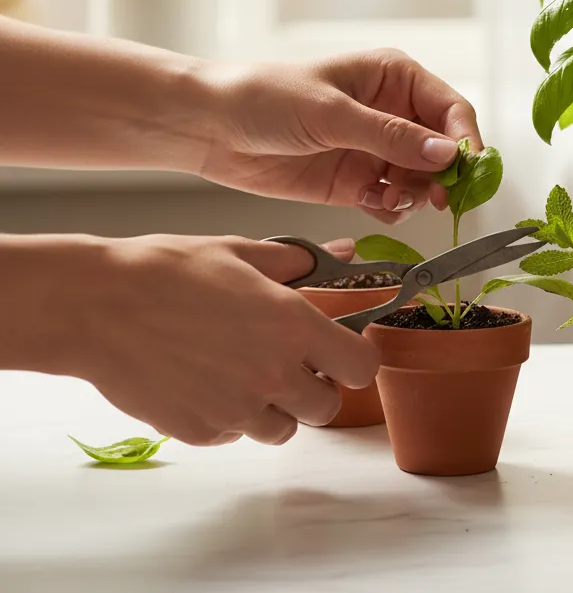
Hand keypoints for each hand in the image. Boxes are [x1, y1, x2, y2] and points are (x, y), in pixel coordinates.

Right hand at [72, 234, 378, 446]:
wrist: (98, 305)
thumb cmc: (168, 270)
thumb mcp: (241, 252)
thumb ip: (299, 262)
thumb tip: (343, 253)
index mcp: (293, 326)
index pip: (361, 366)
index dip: (355, 358)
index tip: (340, 347)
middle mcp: (273, 374)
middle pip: (327, 406)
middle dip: (316, 386)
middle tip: (290, 360)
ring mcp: (236, 409)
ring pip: (283, 429)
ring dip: (276, 407)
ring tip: (244, 371)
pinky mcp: (200, 431)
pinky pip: (234, 434)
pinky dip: (230, 417)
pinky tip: (207, 382)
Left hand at [195, 48, 481, 224]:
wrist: (210, 127)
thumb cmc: (267, 97)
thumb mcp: (332, 113)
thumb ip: (391, 137)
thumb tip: (446, 154)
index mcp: (394, 77)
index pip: (450, 109)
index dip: (464, 140)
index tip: (467, 171)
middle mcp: (392, 112)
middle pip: (442, 148)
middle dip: (444, 175)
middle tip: (440, 199)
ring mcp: (375, 149)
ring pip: (422, 179)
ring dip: (416, 194)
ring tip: (391, 199)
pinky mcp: (356, 181)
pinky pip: (393, 200)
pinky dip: (393, 209)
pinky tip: (373, 206)